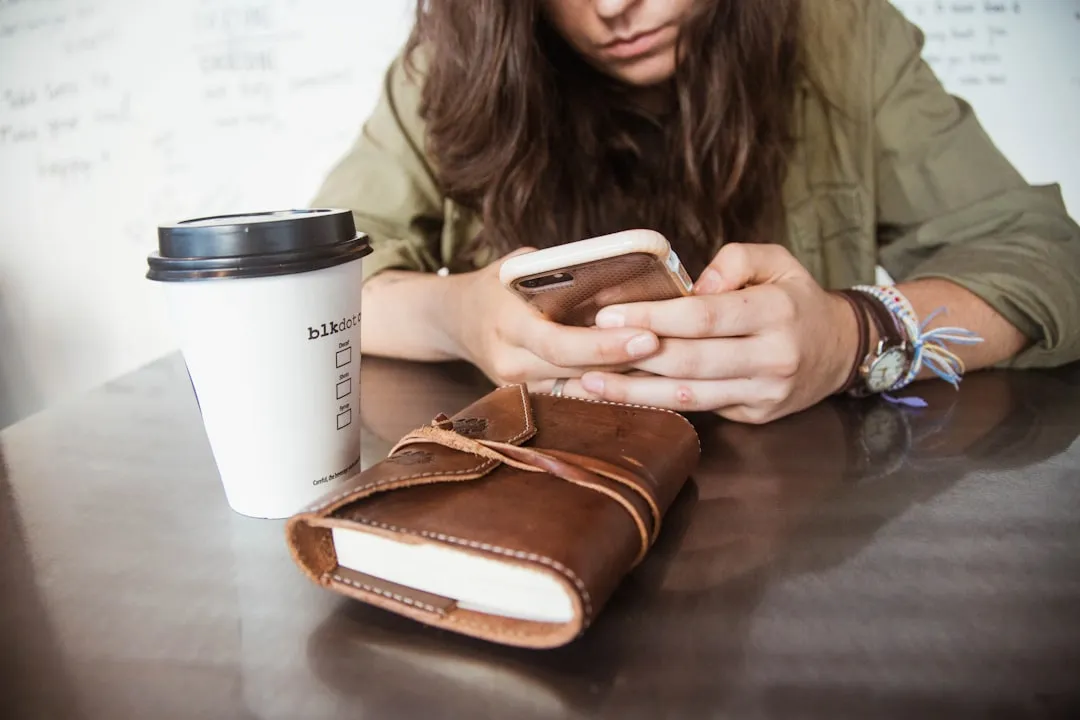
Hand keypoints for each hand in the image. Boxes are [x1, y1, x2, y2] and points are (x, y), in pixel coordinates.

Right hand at [446, 248, 662, 387]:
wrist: (455, 321)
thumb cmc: (496, 286)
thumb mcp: (518, 267)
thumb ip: (558, 270)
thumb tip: (617, 269)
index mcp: (507, 327)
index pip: (560, 345)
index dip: (606, 345)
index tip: (648, 336)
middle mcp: (512, 366)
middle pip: (580, 373)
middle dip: (628, 363)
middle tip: (673, 350)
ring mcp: (521, 390)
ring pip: (584, 391)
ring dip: (627, 379)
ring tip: (672, 365)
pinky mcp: (532, 401)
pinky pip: (578, 397)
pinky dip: (611, 387)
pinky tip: (647, 378)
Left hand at [570, 243, 859, 423]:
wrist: (841, 350)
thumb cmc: (796, 298)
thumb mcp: (777, 262)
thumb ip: (735, 260)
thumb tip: (694, 284)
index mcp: (777, 312)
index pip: (705, 317)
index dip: (654, 317)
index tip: (608, 315)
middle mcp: (773, 357)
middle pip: (692, 360)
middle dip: (634, 356)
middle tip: (584, 348)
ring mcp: (764, 393)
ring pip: (690, 396)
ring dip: (635, 392)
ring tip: (588, 382)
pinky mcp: (755, 416)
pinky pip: (700, 411)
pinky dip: (657, 405)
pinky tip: (622, 397)